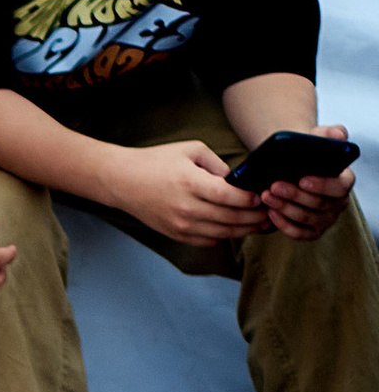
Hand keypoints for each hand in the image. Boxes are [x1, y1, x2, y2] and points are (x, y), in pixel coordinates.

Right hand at [104, 136, 266, 247]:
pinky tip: (234, 228)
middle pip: (230, 219)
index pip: (229, 196)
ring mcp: (180, 225)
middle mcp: (186, 208)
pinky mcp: (176, 234)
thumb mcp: (191, 150)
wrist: (123, 181)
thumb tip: (237, 181)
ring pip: (222, 234)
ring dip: (244, 230)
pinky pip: (208, 241)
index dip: (249, 199)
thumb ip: (218, 165)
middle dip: (254, 217)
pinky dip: (225, 236)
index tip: (261, 196)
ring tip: (258, 224)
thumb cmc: (157, 161)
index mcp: (190, 183)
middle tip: (269, 213)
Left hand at [252, 125, 356, 241]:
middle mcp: (339, 203)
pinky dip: (284, 225)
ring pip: (306, 218)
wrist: (291, 167)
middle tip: (273, 186)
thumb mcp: (317, 139)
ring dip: (285, 208)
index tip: (302, 179)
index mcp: (345, 181)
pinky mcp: (312, 231)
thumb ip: (329, 134)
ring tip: (266, 196)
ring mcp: (326, 219)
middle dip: (294, 195)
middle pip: (319, 203)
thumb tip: (339, 135)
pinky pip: (299, 233)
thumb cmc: (306, 153)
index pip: (339, 186)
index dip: (322, 185)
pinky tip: (270, 214)